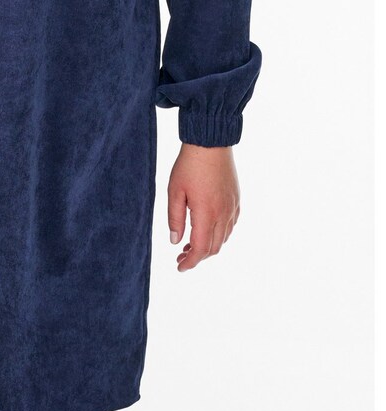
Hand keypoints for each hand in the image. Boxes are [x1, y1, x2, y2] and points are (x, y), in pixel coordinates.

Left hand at [168, 142, 240, 270]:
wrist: (211, 144)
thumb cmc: (189, 165)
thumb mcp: (174, 191)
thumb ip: (174, 218)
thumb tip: (175, 241)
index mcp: (206, 213)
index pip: (200, 249)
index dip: (190, 262)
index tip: (180, 267)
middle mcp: (223, 214)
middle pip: (213, 248)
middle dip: (197, 257)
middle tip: (181, 256)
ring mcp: (232, 208)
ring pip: (223, 239)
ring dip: (208, 246)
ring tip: (189, 244)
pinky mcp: (236, 201)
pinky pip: (230, 226)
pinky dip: (218, 235)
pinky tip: (205, 229)